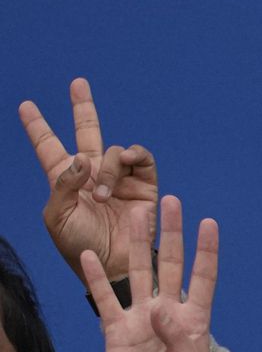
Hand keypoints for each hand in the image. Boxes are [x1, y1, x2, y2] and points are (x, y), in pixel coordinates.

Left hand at [18, 79, 158, 282]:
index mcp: (65, 180)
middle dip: (83, 108)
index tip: (25, 106)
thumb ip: (62, 183)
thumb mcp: (56, 217)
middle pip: (87, 132)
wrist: (115, 268)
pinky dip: (135, 158)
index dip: (37, 126)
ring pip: (116, 150)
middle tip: (78, 83)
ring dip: (110, 167)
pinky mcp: (146, 188)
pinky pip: (143, 160)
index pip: (48, 147)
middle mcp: (93, 174)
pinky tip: (128, 166)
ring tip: (105, 194)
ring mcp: (120, 179)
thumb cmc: (80, 247)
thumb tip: (82, 158)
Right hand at [84, 197, 216, 351]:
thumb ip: (184, 338)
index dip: (205, 253)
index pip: (202, 280)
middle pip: (168, 265)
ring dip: (137, 245)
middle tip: (171, 202)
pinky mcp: (115, 330)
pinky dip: (95, 277)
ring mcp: (140, 318)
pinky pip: (103, 298)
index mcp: (194, 322)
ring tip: (137, 214)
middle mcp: (167, 313)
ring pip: (137, 273)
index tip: (208, 224)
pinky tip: (89, 254)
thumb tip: (163, 308)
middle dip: (171, 235)